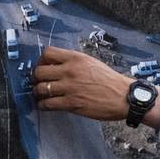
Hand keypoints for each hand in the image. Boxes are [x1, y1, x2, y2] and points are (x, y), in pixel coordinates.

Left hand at [33, 46, 159, 127]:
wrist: (124, 96)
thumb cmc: (109, 80)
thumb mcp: (91, 63)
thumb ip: (73, 62)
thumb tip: (56, 66)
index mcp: (76, 58)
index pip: (47, 53)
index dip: (41, 61)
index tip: (43, 67)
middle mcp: (70, 71)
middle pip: (39, 71)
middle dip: (36, 78)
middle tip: (39, 83)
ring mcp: (70, 87)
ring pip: (41, 88)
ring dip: (38, 93)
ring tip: (41, 95)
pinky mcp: (71, 103)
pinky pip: (48, 104)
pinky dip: (43, 105)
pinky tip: (46, 105)